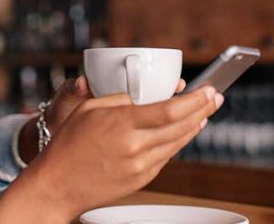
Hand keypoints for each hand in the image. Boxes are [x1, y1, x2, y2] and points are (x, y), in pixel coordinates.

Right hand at [0, 85, 222, 221]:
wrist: (57, 185)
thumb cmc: (67, 144)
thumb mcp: (89, 109)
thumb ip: (119, 99)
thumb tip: (143, 98)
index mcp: (122, 123)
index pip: (171, 109)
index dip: (196, 99)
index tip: (209, 89)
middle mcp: (135, 146)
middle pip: (182, 125)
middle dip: (203, 109)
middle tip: (215, 96)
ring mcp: (140, 165)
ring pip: (178, 142)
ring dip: (195, 126)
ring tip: (205, 113)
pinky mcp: (141, 179)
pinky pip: (167, 157)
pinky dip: (179, 142)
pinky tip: (184, 132)